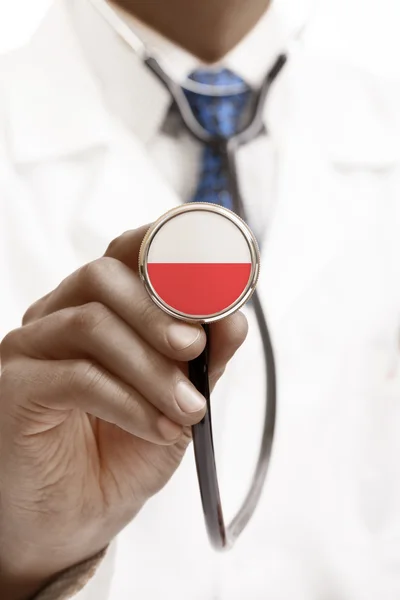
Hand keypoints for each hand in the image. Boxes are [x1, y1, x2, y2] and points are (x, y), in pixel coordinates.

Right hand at [0, 226, 247, 599]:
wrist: (73, 520)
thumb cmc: (121, 453)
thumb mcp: (178, 402)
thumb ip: (204, 359)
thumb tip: (233, 318)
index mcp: (98, 309)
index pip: (125, 254)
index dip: (166, 248)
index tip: (213, 272)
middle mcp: (57, 317)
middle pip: (102, 277)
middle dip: (159, 310)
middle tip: (195, 350)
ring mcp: (30, 350)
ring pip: (90, 324)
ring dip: (151, 366)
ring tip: (187, 408)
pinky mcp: (14, 390)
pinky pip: (75, 377)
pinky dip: (128, 401)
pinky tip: (157, 428)